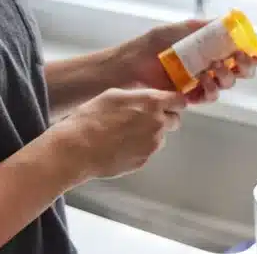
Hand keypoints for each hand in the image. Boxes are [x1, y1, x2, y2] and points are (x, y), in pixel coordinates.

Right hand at [49, 88, 185, 181]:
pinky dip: (138, 148)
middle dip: (163, 118)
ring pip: (160, 137)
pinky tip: (119, 146)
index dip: (173, 102)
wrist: (77, 149)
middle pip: (174, 120)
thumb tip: (148, 98)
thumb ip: (138, 96)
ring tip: (124, 133)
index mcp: (151, 102)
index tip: (168, 103)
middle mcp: (157, 124)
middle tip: (142, 118)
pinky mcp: (143, 161)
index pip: (179, 100)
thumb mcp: (113, 95)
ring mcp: (152, 145)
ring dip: (149, 134)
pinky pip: (147, 152)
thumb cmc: (90, 119)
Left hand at [121, 19, 256, 104]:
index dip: (255, 52)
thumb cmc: (152, 44)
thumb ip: (205, 26)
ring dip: (226, 76)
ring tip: (213, 68)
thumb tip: (230, 20)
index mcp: (209, 48)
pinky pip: (210, 95)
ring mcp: (201, 82)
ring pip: (227, 83)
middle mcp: (209, 65)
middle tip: (239, 59)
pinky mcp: (191, 96)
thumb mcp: (180, 28)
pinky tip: (203, 80)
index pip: (238, 50)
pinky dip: (211, 88)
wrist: (131, 64)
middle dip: (245, 65)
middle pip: (239, 69)